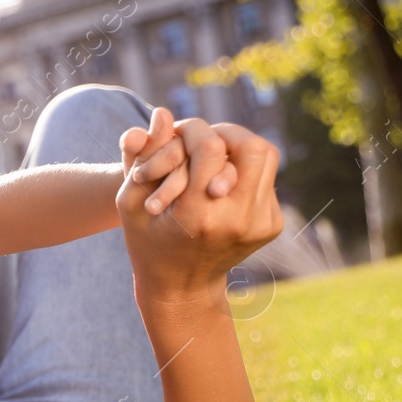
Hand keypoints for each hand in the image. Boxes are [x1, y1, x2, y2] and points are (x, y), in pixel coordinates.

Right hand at [117, 119, 282, 303]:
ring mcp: (259, 224)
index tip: (180, 134)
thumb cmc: (147, 241)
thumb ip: (141, 157)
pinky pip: (266, 179)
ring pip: (266, 157)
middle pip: (252, 147)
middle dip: (227, 134)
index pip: (211, 149)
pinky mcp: (271, 225)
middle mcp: (236, 220)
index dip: (195, 132)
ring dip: (239, 147)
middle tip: (205, 139)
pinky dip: (245, 171)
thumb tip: (163, 113)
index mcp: (197, 216)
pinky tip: (223, 181)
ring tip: (214, 154)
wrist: (180, 287)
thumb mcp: (130, 202)